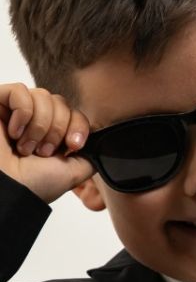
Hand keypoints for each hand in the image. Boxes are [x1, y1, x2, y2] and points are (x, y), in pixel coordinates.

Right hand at [0, 83, 93, 204]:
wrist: (9, 190)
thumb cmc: (34, 185)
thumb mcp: (74, 172)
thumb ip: (90, 155)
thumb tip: (100, 142)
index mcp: (51, 134)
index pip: (73, 112)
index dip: (78, 125)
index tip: (73, 145)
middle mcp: (33, 120)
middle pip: (59, 102)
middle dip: (57, 129)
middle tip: (44, 152)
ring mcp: (14, 111)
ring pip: (42, 95)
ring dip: (40, 126)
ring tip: (26, 148)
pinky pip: (19, 91)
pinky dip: (22, 114)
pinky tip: (14, 133)